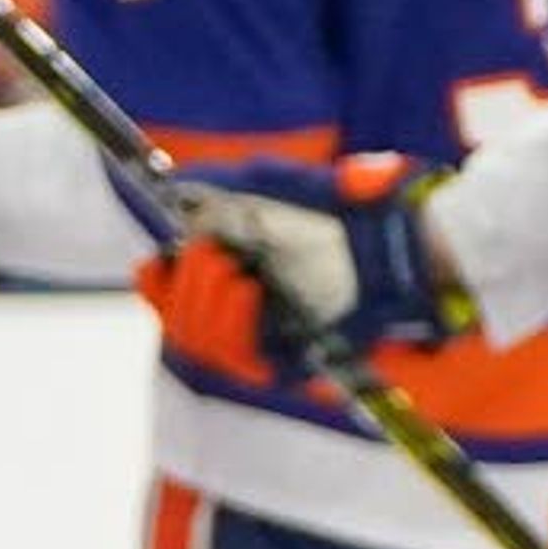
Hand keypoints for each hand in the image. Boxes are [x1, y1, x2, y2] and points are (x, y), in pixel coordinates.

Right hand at [132, 154, 461, 384]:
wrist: (392, 240)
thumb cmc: (339, 212)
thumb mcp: (274, 188)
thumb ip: (223, 191)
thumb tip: (179, 189)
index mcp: (230, 276)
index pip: (170, 298)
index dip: (155, 286)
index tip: (156, 263)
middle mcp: (241, 314)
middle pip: (178, 322)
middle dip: (186, 284)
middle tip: (210, 253)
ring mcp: (264, 339)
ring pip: (199, 341)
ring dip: (206, 299)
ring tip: (232, 270)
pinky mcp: (288, 360)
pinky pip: (238, 356)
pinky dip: (235, 321)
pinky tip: (248, 293)